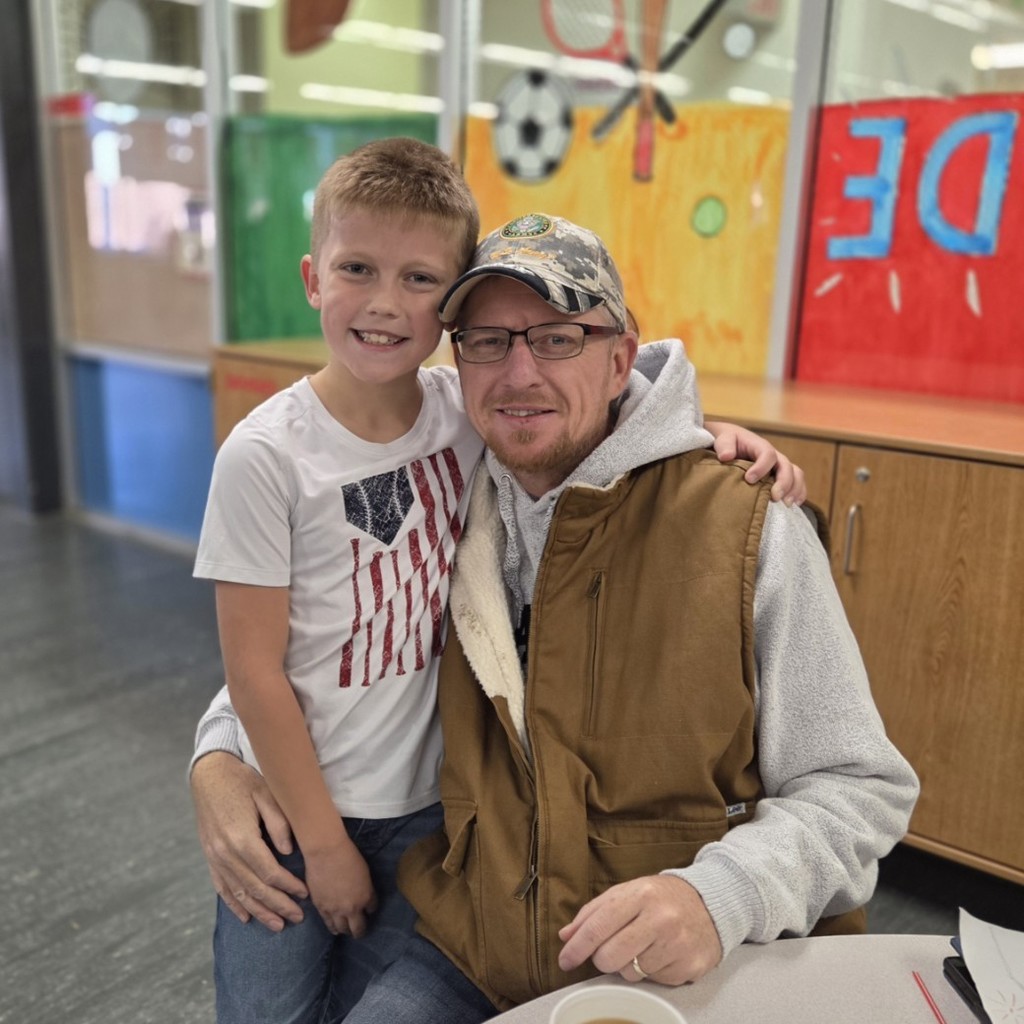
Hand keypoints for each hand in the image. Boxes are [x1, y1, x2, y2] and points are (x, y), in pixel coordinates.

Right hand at [190, 751, 307, 930]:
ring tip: (277, 925)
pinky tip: (245, 916)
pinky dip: (234, 904)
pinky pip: (221, 886)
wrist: (209, 774)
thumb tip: (289, 853)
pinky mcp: (209, 856)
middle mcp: (226, 853)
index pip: (270, 873)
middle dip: (278, 905)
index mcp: (242, 839)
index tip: (306, 894)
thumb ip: (279, 823)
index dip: (289, 887)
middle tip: (298, 918)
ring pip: (239, 893)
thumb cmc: (243, 781)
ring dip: (259, 911)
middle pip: (255, 889)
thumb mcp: (267, 794)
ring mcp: (214, 857)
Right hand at [304, 841, 377, 937]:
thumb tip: (362, 895)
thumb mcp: (364, 873)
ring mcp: (335, 910)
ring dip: (346, 931)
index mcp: (366, 896)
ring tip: (347, 931)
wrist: (326, 853)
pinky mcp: (321, 908)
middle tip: (360, 931)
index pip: (372, 909)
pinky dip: (333, 928)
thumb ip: (365, 888)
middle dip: (360, 930)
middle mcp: (352, 908)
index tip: (369, 909)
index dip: (370, 909)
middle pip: (358, 927)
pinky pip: (328, 924)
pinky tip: (335, 930)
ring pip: (342, 929)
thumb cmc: (349, 856)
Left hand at [557, 875, 721, 985]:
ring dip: (628, 964)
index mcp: (641, 894)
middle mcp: (661, 918)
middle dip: (602, 958)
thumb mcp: (627, 892)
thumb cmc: (660, 897)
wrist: (710, 903)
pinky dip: (650, 971)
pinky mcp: (689, 966)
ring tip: (643, 945)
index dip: (577, 947)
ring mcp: (677, 944)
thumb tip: (566, 936)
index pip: (598, 926)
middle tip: (610, 949)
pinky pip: (653, 981)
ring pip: (630, 973)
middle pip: (610, 957)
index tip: (565, 960)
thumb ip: (593, 912)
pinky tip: (660, 953)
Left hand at [706, 421, 806, 505]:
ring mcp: (779, 466)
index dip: (761, 467)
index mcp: (760, 446)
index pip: (768, 454)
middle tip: (775, 497)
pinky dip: (799, 493)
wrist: (732, 442)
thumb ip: (724, 445)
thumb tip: (726, 456)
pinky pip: (797, 483)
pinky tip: (794, 505)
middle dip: (784, 482)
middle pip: (786, 466)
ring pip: (796, 474)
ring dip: (794, 489)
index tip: (749, 480)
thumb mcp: (723, 439)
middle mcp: (774, 456)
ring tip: (786, 504)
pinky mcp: (781, 476)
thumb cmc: (728, 441)